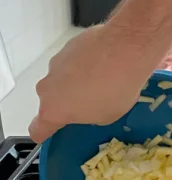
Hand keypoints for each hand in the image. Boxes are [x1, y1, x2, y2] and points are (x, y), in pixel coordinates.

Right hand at [29, 24, 159, 142]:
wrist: (126, 48)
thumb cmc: (117, 87)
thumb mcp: (107, 117)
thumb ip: (89, 117)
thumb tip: (90, 108)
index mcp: (53, 110)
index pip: (37, 130)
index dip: (46, 132)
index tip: (55, 131)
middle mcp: (47, 87)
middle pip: (51, 101)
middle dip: (68, 102)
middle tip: (91, 100)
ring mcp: (55, 64)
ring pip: (62, 79)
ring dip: (76, 81)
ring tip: (103, 78)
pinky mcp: (67, 46)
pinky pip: (72, 61)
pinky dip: (84, 63)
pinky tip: (104, 62)